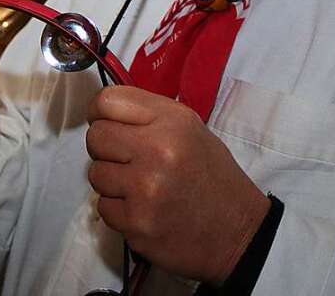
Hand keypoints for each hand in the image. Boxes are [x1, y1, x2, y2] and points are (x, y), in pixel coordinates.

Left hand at [85, 87, 268, 285]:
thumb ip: (146, 114)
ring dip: (112, 181)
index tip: (107, 124)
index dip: (100, 113)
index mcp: (172, 121)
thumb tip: (101, 112)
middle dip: (106, 148)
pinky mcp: (136, 223)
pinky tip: (142, 209)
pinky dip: (118, 210)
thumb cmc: (212, 177)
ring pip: (95, 173)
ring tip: (140, 186)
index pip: (107, 101)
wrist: (239, 233)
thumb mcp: (190, 129)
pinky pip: (103, 207)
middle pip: (96, 136)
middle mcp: (157, 151)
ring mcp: (145, 189)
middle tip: (127, 159)